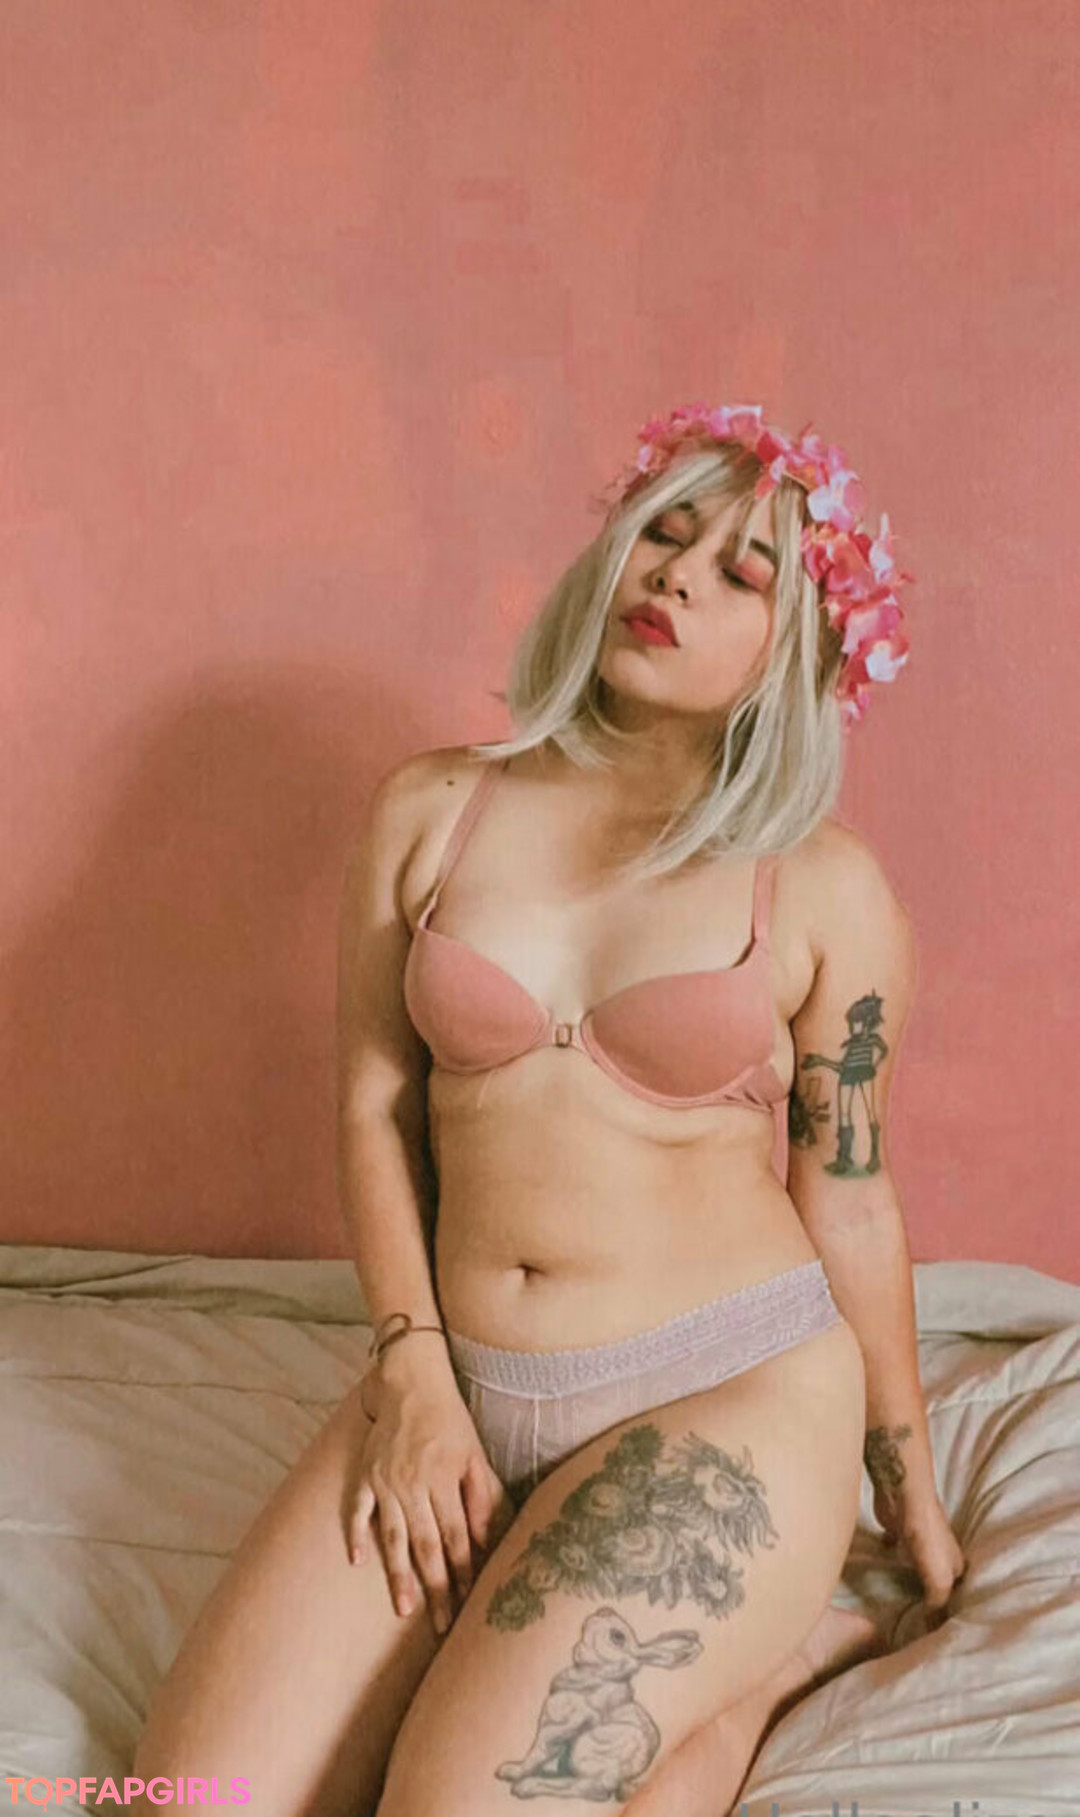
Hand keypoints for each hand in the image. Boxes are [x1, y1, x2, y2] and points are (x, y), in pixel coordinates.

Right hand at [348, 1355, 516, 1636]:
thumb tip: (484, 1541)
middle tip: (439, 1624)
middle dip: (435, 1588)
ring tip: (404, 1607)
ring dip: (399, 1574)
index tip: (466, 1604)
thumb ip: (482, 1497)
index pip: (456, 1539)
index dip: (462, 1574)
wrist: (412, 1383)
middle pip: (426, 1546)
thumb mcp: (475, 1455)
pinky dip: (356, 1535)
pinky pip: (357, 1509)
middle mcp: (413, 1485)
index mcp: (443, 1481)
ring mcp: (385, 1482)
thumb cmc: (450, 1421)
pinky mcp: (366, 1474)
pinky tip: (358, 1562)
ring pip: (393, 1536)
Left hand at [874, 1484, 967, 1627]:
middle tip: (911, 1619)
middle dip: (927, 1596)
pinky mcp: (896, 1532)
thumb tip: (931, 1626)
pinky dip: (889, 1559)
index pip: (955, 1594)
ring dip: (908, 1579)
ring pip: (914, 1566)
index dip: (948, 1611)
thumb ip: (937, 1603)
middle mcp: (939, 1554)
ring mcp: (918, 1542)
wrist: (905, 1499)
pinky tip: (880, 1571)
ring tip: (896, 1601)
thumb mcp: (939, 1579)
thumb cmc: (928, 1538)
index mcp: (955, 1566)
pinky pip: (893, 1550)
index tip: (935, 1630)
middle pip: (935, 1580)